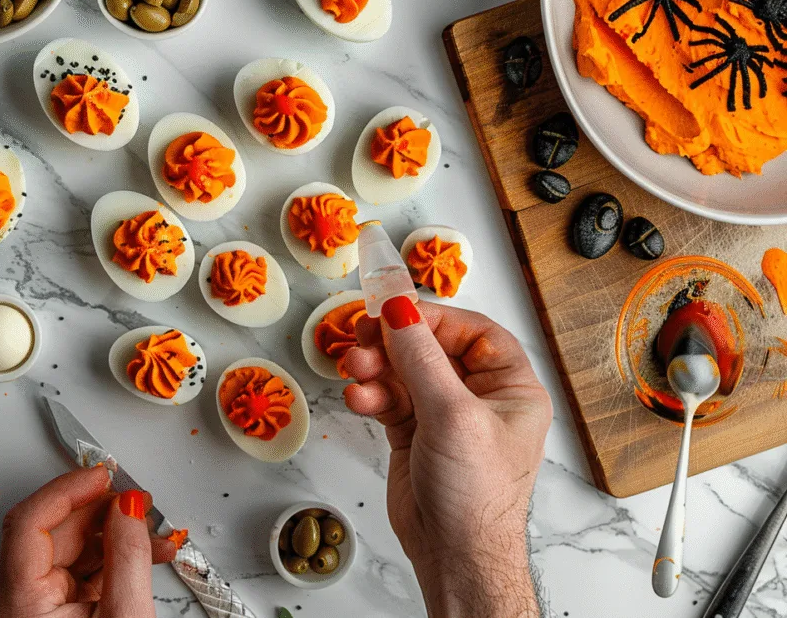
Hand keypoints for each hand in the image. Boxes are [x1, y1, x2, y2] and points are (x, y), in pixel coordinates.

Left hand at [0, 466, 177, 617]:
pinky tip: (146, 552)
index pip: (30, 522)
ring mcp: (43, 611)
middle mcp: (24, 604)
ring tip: (151, 529)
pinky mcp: (64, 617)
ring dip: (115, 531)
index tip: (102, 474)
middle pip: (55, 531)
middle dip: (100, 508)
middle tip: (136, 499)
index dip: (67, 489)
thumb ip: (128, 557)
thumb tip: (130, 507)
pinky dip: (118, 556)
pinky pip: (88, 571)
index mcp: (23, 604)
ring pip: (75, 549)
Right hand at [342, 297, 552, 617]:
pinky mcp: (415, 434)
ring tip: (356, 369)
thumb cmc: (477, 495)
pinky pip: (389, 397)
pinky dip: (371, 394)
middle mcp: (480, 397)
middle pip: (432, 347)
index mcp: (510, 387)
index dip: (432, 318)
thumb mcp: (452, 415)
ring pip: (405, 371)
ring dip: (377, 366)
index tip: (394, 310)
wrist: (455, 557)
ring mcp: (445, 415)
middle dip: (395, 341)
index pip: (471, 331)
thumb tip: (399, 309)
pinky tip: (359, 398)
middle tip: (364, 334)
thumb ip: (421, 357)